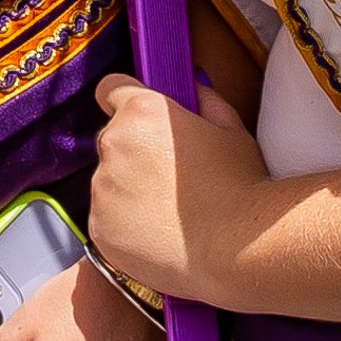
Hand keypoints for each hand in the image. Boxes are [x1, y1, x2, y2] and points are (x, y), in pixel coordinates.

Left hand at [89, 71, 267, 306]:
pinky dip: (126, 225)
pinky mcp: (99, 227)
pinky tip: (160, 235)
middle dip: (134, 151)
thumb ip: (206, 101)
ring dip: (129, 190)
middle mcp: (113, 144)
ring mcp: (102, 188)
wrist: (236, 250)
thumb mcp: (232, 131)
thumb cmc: (241, 186)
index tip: (135, 117)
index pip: (111, 89)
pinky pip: (107, 219)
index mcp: (142, 111)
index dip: (123, 100)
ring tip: (171, 213)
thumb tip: (193, 89)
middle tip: (172, 177)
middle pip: (112, 139)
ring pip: (109, 182)